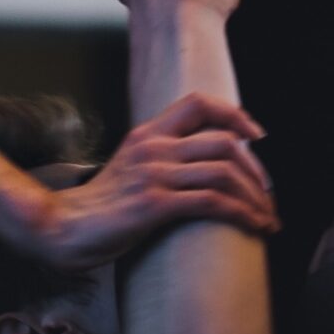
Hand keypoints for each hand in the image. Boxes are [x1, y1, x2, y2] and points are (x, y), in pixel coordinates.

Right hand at [27, 90, 280, 264]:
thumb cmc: (100, 207)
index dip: (235, 114)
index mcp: (147, 134)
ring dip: (255, 196)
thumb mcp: (130, 169)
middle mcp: (153, 148)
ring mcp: (154, 175)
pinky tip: (253, 226)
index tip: (257, 136)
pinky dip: (242, 214)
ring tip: (267, 216)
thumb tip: (201, 165)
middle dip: (257, 169)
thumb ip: (160, 159)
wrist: (64, 230)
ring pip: (224, 172)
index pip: (198, 103)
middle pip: (224, 141)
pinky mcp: (155, 205)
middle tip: (269, 191)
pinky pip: (212, 202)